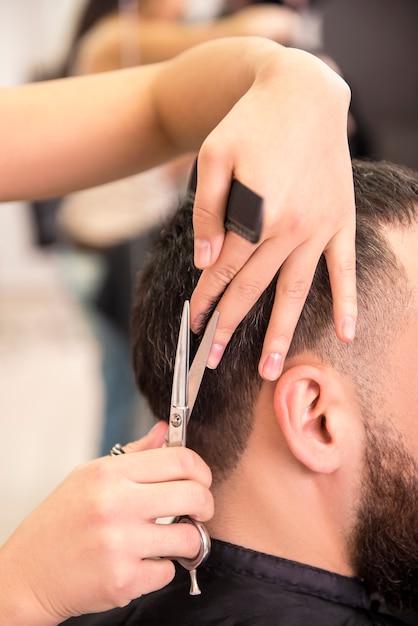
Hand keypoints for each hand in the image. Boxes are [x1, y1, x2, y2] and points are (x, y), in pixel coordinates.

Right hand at [0, 422, 212, 624]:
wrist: (27, 573)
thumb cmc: (60, 522)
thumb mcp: (89, 475)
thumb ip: (134, 454)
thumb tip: (164, 431)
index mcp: (109, 474)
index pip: (179, 459)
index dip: (201, 469)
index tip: (201, 479)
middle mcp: (115, 505)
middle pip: (193, 495)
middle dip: (205, 504)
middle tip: (199, 511)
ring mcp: (119, 544)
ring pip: (189, 537)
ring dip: (187, 540)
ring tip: (170, 539)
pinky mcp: (122, 581)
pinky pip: (168, 571)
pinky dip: (161, 568)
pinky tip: (141, 562)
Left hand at [191, 48, 355, 380]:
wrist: (302, 91)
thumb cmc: (250, 123)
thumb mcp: (213, 158)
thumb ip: (208, 213)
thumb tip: (207, 263)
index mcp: (257, 213)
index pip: (224, 269)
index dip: (205, 297)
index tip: (193, 321)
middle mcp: (291, 227)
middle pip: (254, 288)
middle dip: (230, 324)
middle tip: (213, 359)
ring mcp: (320, 227)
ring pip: (296, 291)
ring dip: (281, 332)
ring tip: (270, 369)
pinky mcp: (341, 221)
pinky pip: (344, 269)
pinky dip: (347, 302)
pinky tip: (345, 333)